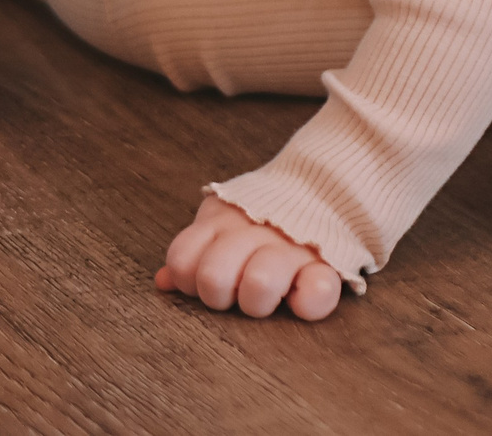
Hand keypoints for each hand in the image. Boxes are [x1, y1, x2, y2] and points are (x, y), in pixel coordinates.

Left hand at [155, 194, 344, 320]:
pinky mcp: (329, 265)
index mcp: (223, 223)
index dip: (187, 277)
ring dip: (256, 300)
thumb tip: (162, 281)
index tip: (200, 280)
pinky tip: (298, 301)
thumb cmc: (261, 220)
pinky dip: (306, 304)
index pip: (183, 260)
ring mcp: (292, 249)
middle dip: (217, 295)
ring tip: (264, 299)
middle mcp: (254, 234)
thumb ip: (193, 251)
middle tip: (234, 293)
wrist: (321, 188)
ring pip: (259, 283)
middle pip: (213, 277)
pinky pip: (318, 293)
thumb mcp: (221, 225)